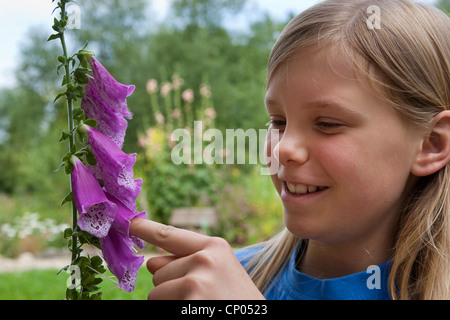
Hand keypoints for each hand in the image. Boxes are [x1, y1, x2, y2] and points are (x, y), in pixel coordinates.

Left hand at [130, 218, 264, 299]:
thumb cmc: (236, 300)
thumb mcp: (218, 274)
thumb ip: (186, 263)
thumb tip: (150, 262)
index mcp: (214, 246)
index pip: (170, 234)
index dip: (146, 229)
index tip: (128, 222)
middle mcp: (205, 257)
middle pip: (159, 270)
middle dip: (170, 285)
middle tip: (201, 296)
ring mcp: (197, 277)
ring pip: (156, 291)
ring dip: (171, 301)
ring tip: (201, 304)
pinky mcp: (190, 296)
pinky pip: (158, 304)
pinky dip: (171, 309)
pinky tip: (198, 309)